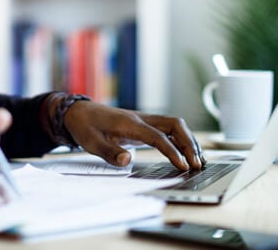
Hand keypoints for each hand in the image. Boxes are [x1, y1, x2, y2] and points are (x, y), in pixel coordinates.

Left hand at [63, 101, 204, 170]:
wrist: (79, 112)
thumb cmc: (85, 126)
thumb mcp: (91, 142)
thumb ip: (109, 151)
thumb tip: (127, 160)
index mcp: (129, 123)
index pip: (157, 136)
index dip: (172, 151)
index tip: (183, 165)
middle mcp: (141, 119)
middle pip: (174, 125)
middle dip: (189, 143)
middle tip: (197, 164)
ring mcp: (144, 120)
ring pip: (174, 125)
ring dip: (188, 140)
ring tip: (198, 161)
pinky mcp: (144, 124)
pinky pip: (168, 129)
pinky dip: (181, 139)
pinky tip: (186, 153)